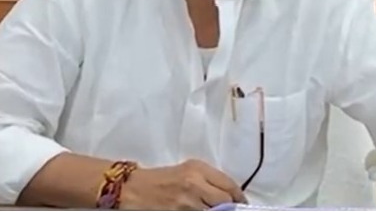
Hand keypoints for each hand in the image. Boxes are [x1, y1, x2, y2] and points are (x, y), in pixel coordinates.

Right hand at [119, 159, 246, 209]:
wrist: (133, 188)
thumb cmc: (160, 179)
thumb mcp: (186, 171)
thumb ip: (208, 180)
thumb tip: (230, 196)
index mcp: (197, 169)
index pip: (229, 185)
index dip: (239, 197)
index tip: (242, 203)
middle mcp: (194, 183)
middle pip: (226, 201)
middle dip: (231, 209)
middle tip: (232, 211)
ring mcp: (187, 202)